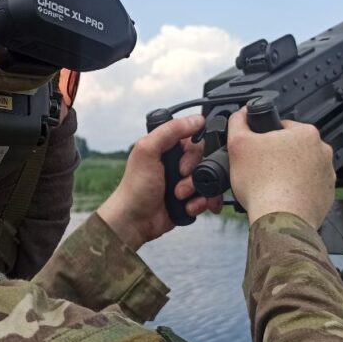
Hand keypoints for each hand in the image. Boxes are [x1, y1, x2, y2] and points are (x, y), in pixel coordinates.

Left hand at [98, 115, 222, 249]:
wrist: (135, 221)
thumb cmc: (136, 187)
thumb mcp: (148, 151)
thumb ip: (170, 130)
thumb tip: (196, 119)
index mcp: (166, 147)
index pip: (194, 139)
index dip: (192, 152)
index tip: (182, 164)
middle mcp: (176, 163)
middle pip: (203, 160)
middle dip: (193, 174)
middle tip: (178, 181)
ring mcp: (183, 182)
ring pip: (207, 180)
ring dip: (197, 190)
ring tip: (180, 197)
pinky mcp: (189, 199)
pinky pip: (207, 197)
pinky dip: (200, 203)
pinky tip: (187, 207)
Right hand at [227, 107, 334, 227]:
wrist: (279, 220)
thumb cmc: (262, 184)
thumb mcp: (238, 144)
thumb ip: (238, 122)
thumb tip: (242, 114)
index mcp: (305, 134)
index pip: (282, 128)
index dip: (265, 138)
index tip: (257, 151)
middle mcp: (322, 152)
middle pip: (293, 148)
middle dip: (278, 156)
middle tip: (261, 170)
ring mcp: (327, 175)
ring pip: (302, 168)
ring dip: (288, 173)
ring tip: (271, 185)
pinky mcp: (326, 195)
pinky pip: (309, 188)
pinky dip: (297, 191)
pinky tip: (282, 196)